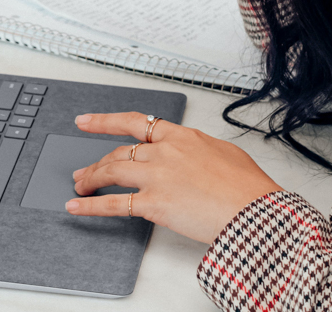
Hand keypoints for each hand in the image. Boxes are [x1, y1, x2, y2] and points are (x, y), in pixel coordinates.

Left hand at [66, 112, 282, 243]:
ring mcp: (156, 176)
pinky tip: (77, 207)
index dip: (104, 122)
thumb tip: (190, 154)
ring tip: (79, 187)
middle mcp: (164, 152)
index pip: (134, 123)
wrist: (254, 210)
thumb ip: (198, 150)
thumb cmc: (247, 187)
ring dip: (90, 179)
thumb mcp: (224, 153)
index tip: (86, 122)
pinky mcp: (153, 203)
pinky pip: (113, 203)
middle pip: (118, 153)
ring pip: (111, 171)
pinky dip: (90, 205)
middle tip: (84, 171)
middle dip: (96, 163)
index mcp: (181, 136)